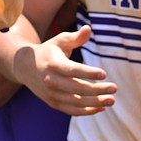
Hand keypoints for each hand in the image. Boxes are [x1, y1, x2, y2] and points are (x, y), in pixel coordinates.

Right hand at [0, 25, 116, 115]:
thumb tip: (88, 29)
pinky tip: (101, 107)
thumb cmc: (48, 51)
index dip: (88, 73)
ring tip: (111, 100)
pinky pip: (71, 110)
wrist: (25, 67)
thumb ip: (75, 37)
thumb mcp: (60, 40)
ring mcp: (52, 94)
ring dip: (95, 103)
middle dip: (97, 90)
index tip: (104, 74)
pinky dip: (86, 111)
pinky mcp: (53, 103)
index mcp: (53, 64)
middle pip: (76, 89)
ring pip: (75, 102)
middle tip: (114, 88)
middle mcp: (51, 81)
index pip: (72, 71)